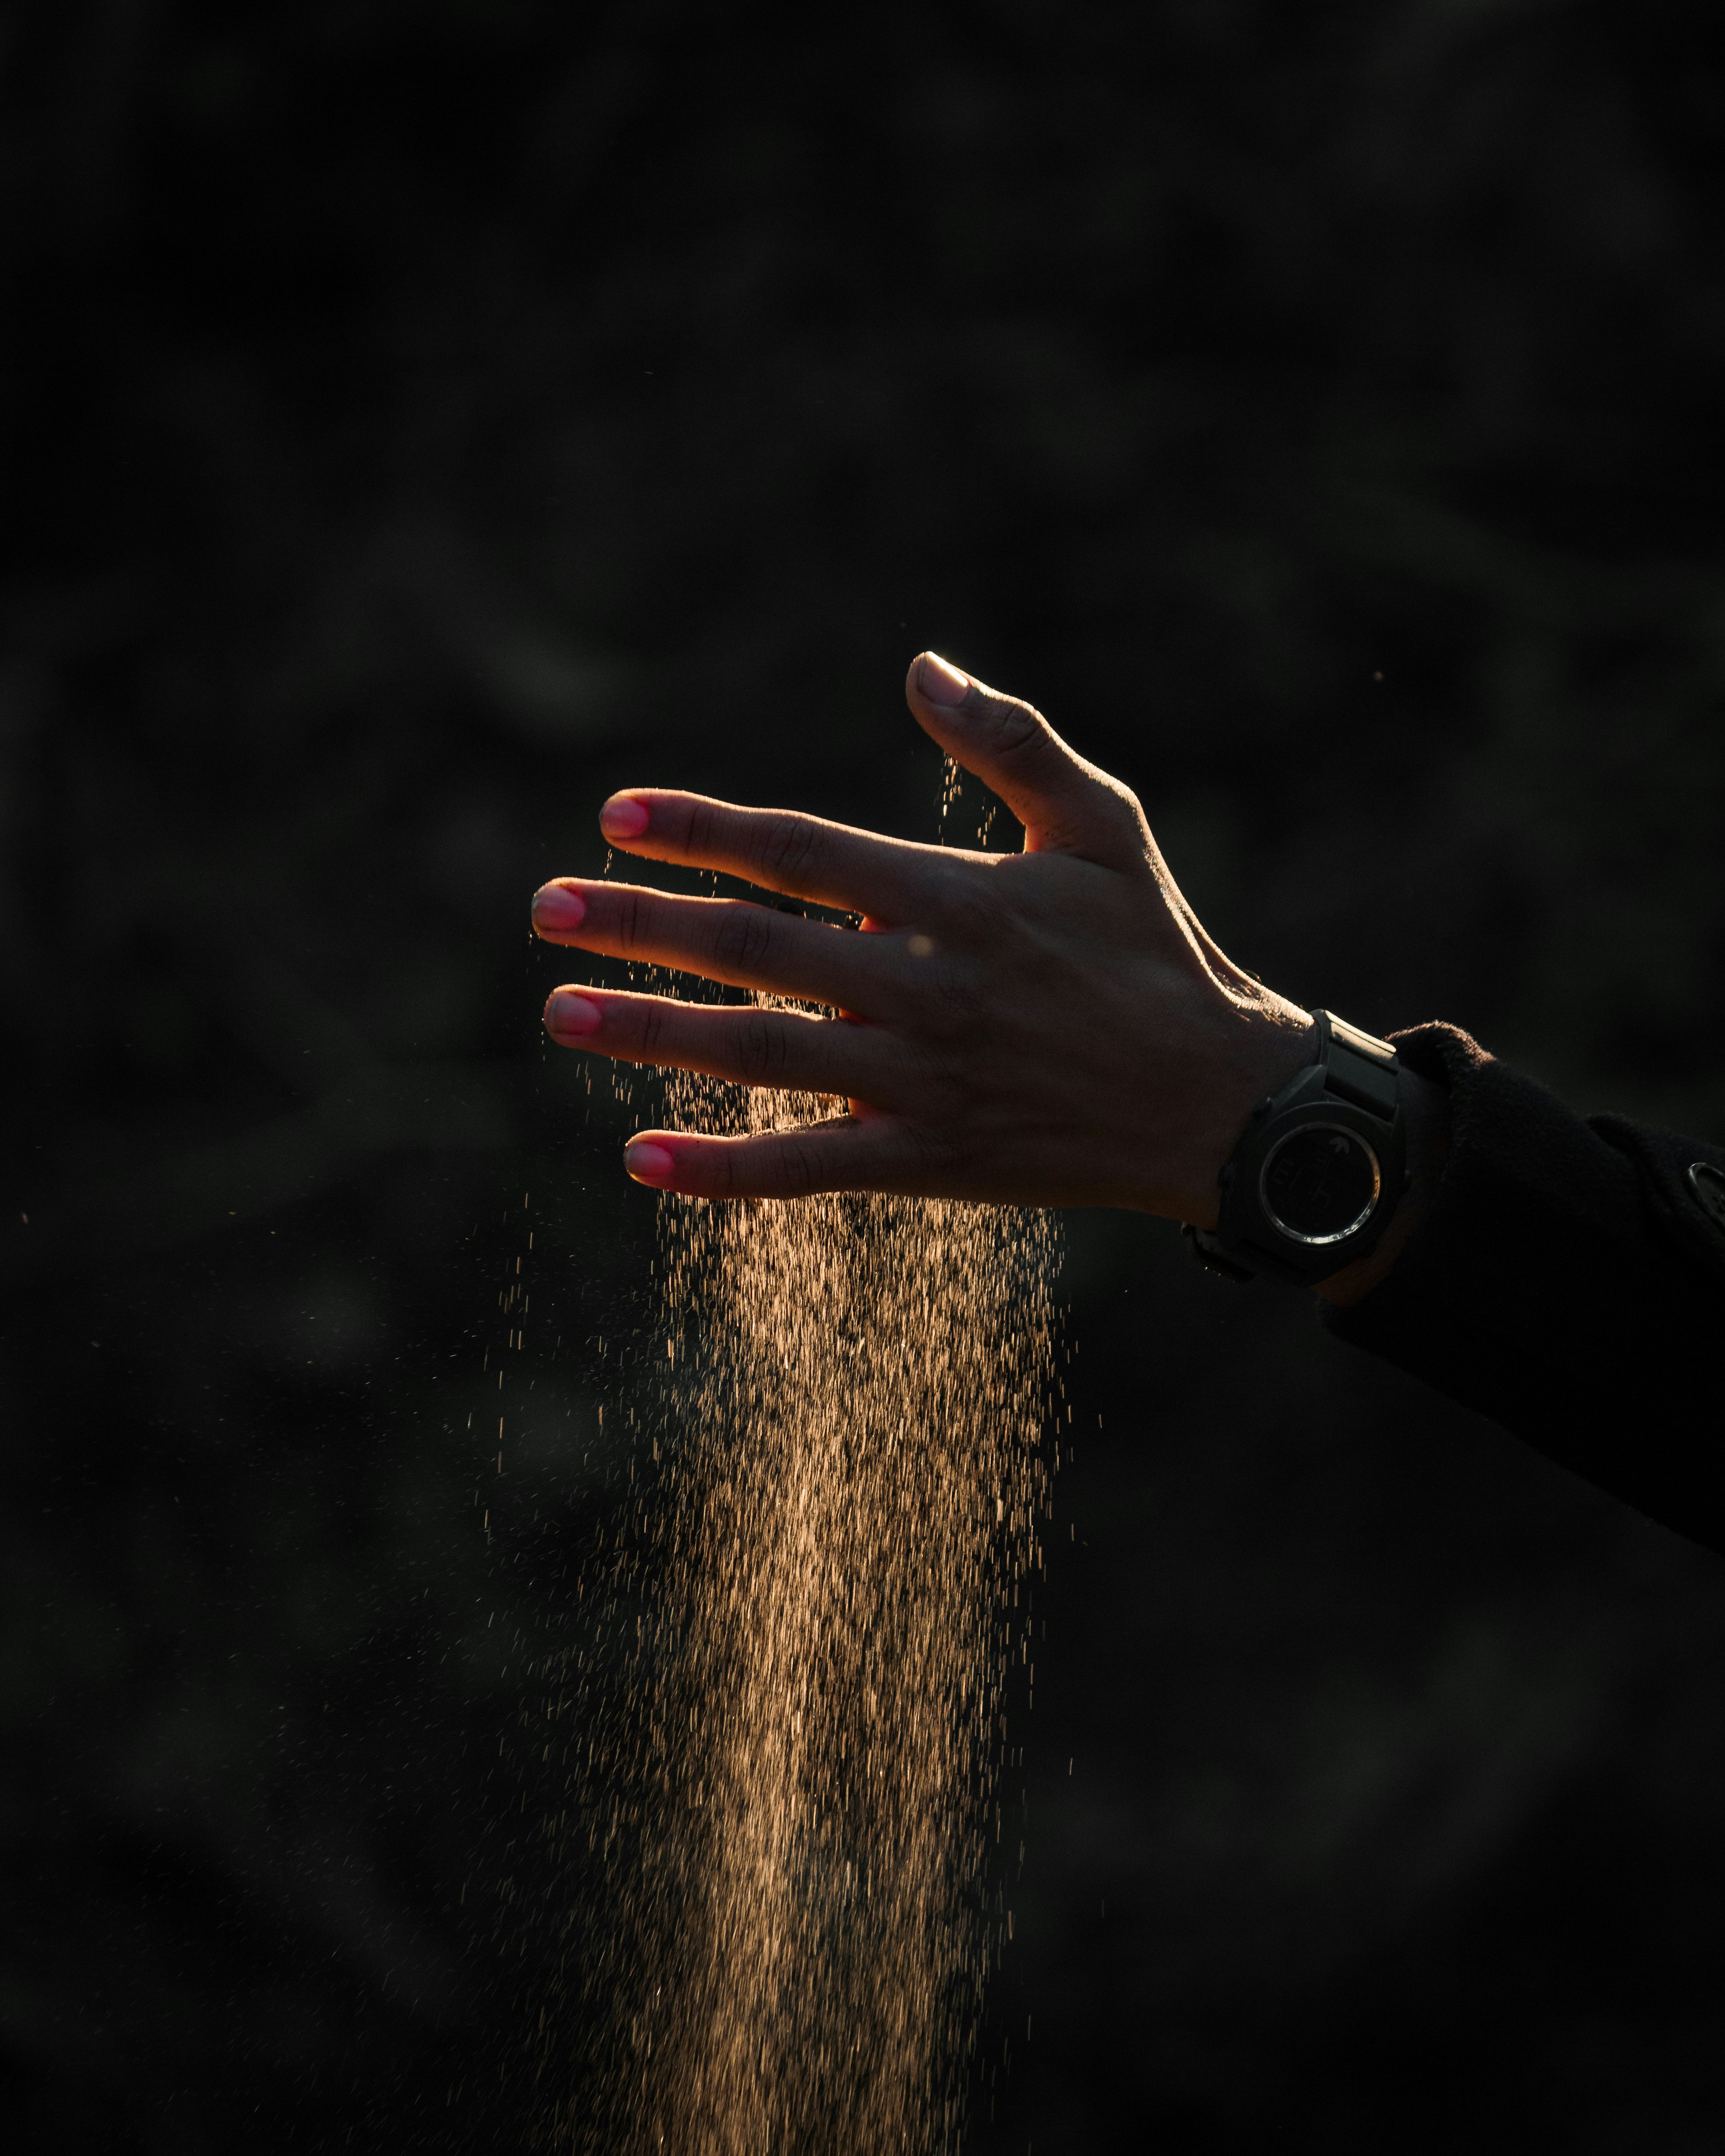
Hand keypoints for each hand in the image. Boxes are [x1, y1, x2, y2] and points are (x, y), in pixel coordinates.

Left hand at [529, 653, 1321, 1228]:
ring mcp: (921, 1084)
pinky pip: (805, 1170)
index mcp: (957, 900)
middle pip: (755, 950)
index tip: (614, 816)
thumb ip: (1014, 742)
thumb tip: (921, 666)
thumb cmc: (1158, 953)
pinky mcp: (928, 1164)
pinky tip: (640, 1160)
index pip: (798, 854)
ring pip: (759, 1056)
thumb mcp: (1107, 825)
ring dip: (652, 1033)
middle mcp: (924, 989)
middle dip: (643, 925)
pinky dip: (722, 1171)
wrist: (1218, 1105)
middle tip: (548, 908)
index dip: (701, 831)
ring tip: (559, 1013)